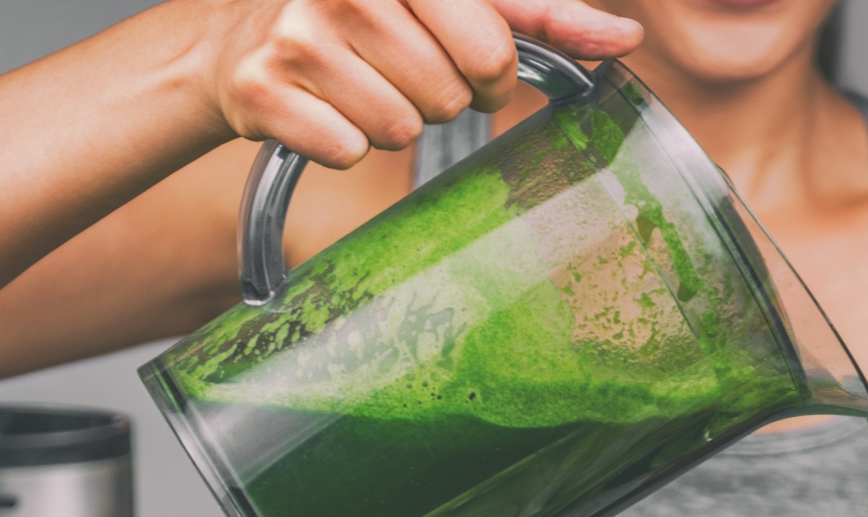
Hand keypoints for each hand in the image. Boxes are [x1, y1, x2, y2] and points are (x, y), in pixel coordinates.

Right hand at [199, 0, 642, 166]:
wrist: (242, 41)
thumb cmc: (366, 17)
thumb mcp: (451, 1)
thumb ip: (538, 16)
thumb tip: (624, 38)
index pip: (490, 45)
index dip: (490, 72)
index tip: (469, 64)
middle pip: (448, 94)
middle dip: (440, 98)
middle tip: (406, 76)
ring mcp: (297, 36)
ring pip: (399, 128)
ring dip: (392, 123)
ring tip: (362, 88)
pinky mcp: (262, 90)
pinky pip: (347, 150)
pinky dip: (344, 144)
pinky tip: (325, 110)